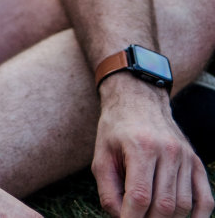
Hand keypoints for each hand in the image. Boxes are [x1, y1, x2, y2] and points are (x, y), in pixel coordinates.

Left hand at [93, 77, 211, 217]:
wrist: (139, 101)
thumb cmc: (116, 130)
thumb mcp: (101, 155)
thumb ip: (107, 189)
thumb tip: (120, 217)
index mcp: (141, 147)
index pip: (139, 195)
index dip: (131, 217)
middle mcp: (168, 152)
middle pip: (164, 204)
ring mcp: (186, 158)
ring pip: (183, 204)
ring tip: (150, 217)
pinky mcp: (197, 162)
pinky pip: (205, 198)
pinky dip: (198, 216)